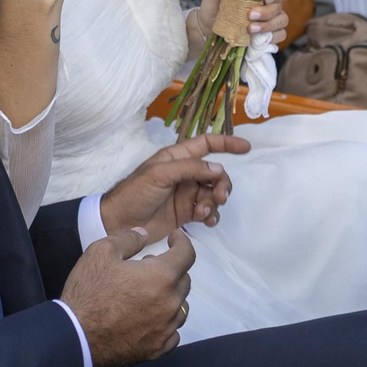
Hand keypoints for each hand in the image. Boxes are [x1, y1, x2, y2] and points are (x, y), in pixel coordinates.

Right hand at [61, 226, 193, 366]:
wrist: (75, 336)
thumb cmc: (89, 291)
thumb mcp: (101, 252)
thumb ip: (128, 238)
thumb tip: (145, 235)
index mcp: (161, 277)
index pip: (186, 255)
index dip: (182, 242)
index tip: (174, 238)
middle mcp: (170, 304)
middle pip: (184, 281)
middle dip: (171, 269)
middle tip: (148, 266)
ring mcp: (165, 330)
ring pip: (181, 308)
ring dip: (170, 296)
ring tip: (148, 293)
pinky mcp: (157, 350)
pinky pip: (173, 333)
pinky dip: (166, 322)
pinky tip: (150, 318)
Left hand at [99, 133, 244, 239]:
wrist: (119, 223)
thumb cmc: (135, 193)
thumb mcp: (159, 175)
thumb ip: (190, 169)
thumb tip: (218, 167)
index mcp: (177, 157)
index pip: (207, 144)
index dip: (227, 143)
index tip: (246, 148)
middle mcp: (185, 173)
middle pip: (216, 173)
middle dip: (222, 184)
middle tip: (220, 197)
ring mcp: (187, 194)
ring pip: (214, 193)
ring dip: (214, 202)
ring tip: (203, 213)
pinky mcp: (186, 213)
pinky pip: (208, 211)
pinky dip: (212, 215)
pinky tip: (207, 222)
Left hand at [193, 0, 288, 42]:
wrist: (208, 28)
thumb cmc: (213, 7)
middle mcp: (268, 5)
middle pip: (279, 6)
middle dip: (267, 12)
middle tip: (250, 15)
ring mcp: (270, 20)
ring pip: (282, 21)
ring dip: (269, 26)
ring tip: (251, 29)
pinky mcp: (268, 35)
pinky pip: (280, 36)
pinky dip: (272, 38)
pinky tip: (257, 39)